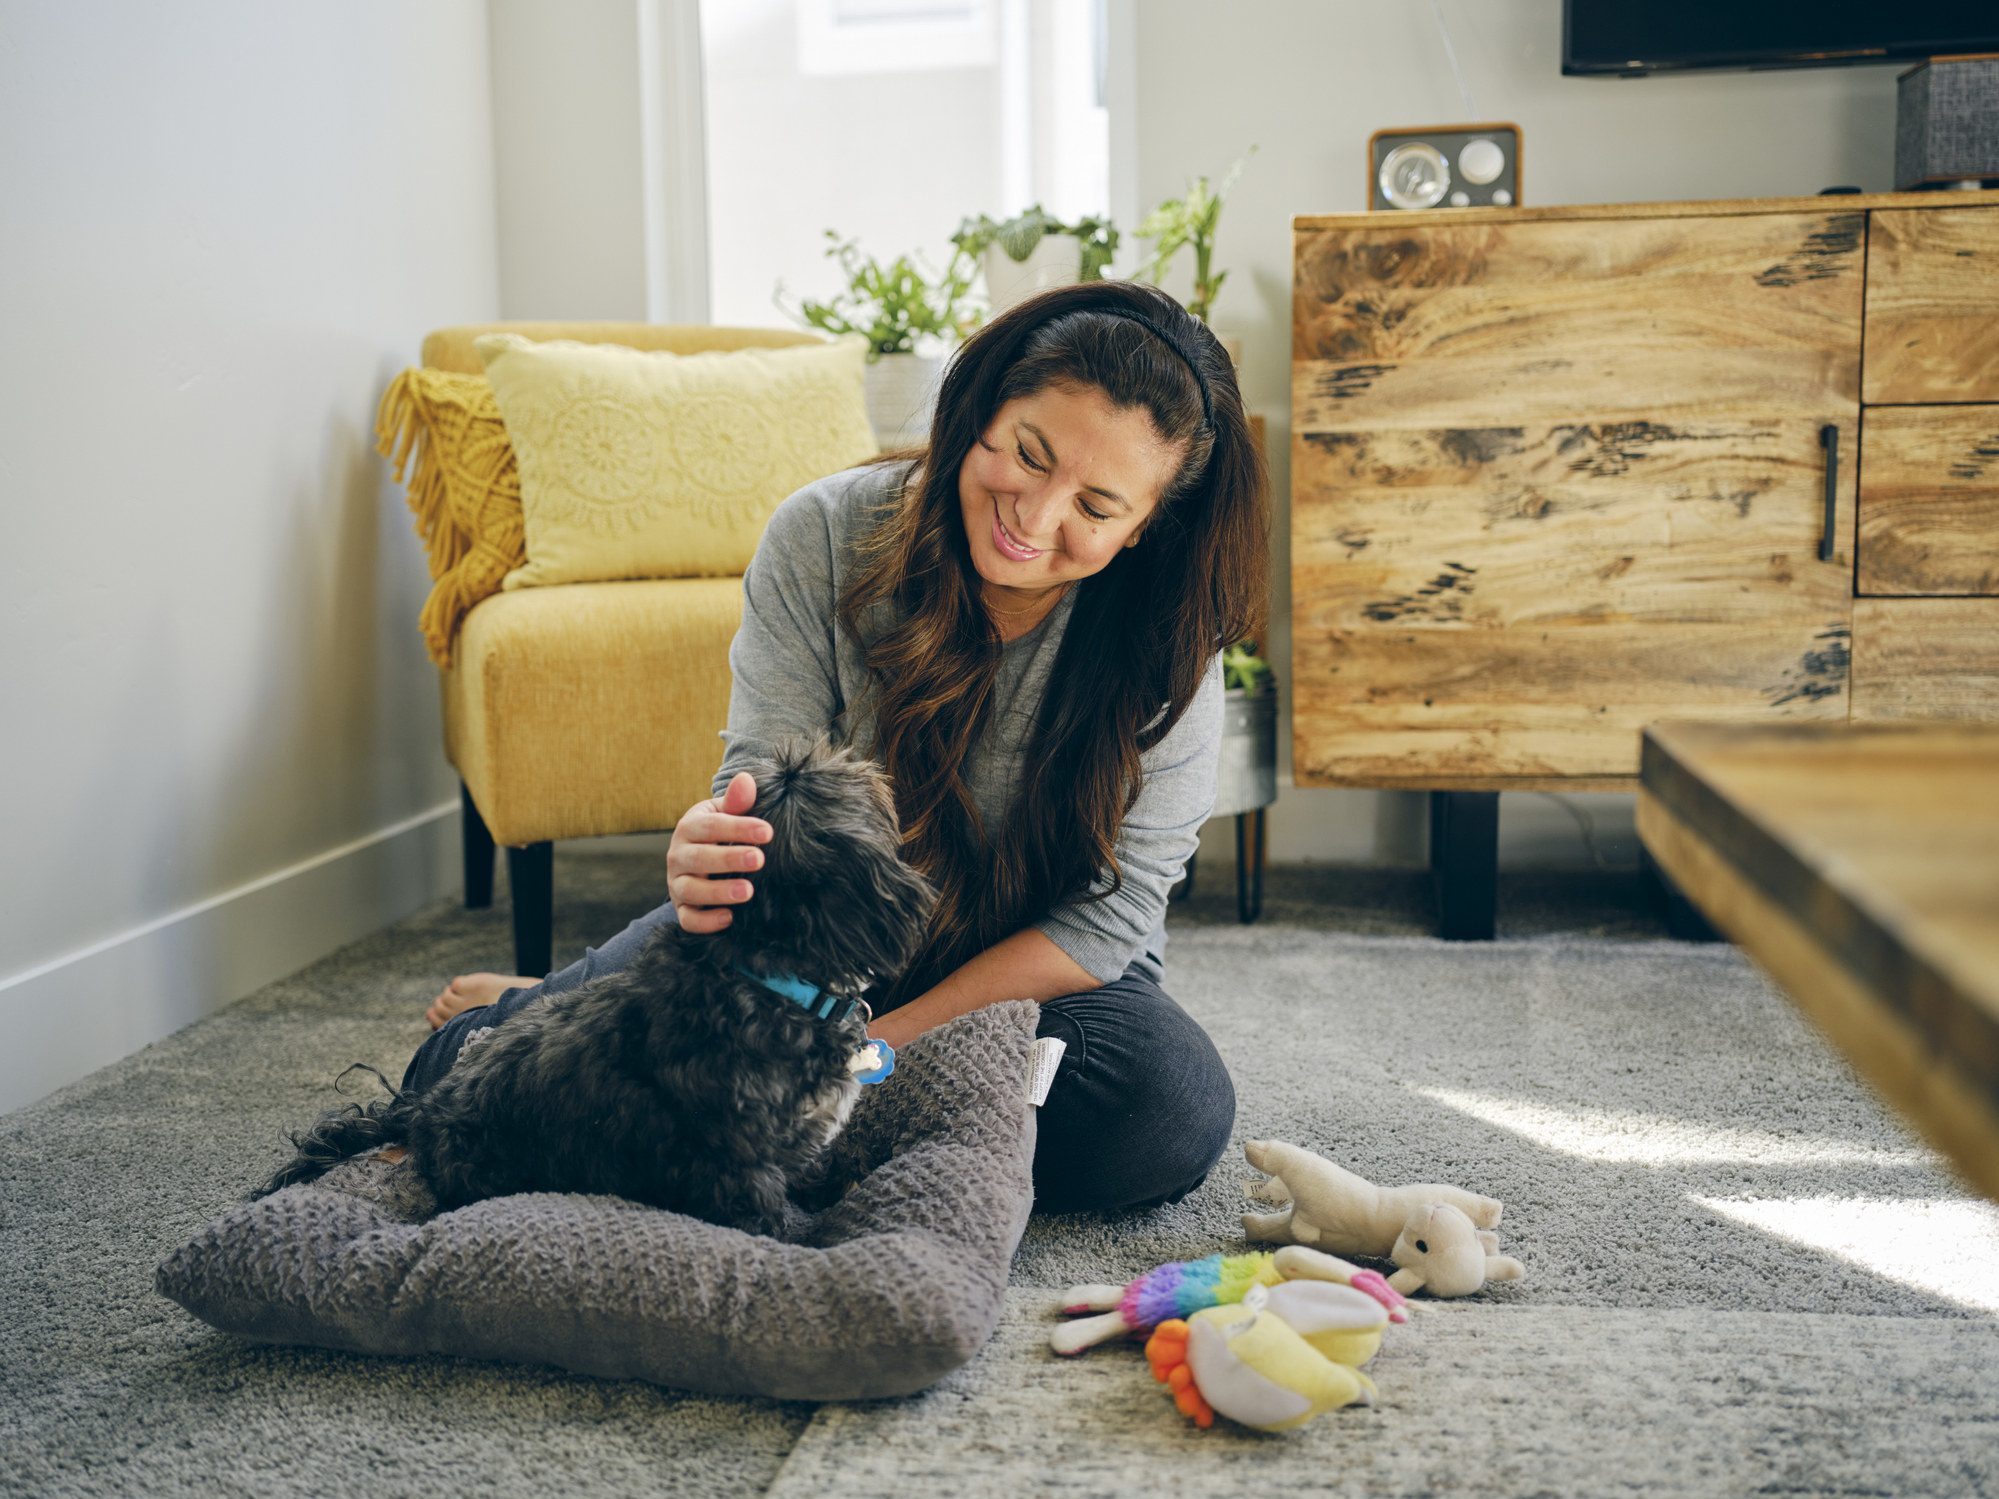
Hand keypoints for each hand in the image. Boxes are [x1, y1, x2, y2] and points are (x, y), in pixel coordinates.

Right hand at [666, 771, 771, 933]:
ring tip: (747, 891)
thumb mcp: (726, 813)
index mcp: (690, 827)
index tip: (768, 832)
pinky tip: (729, 919)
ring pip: (690, 890)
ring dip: (717, 892)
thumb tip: (746, 779)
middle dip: (728, 859)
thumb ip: (737, 801)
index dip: (738, 827)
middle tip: (759, 859)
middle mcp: (678, 855)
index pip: (710, 826)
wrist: (701, 858)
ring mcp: (677, 883)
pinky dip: (705, 922)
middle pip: (698, 858)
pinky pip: (687, 919)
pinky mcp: (682, 908)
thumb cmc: (719, 832)